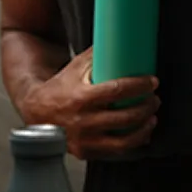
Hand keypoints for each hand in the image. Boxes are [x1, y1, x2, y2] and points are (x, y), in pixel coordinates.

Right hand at [21, 48, 159, 159]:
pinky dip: (132, 144)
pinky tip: (141, 134)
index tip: (152, 82)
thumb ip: (98, 56)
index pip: (117, 91)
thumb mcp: (76, 68)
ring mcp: (85, 139)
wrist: (36, 111)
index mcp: (81, 96)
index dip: (139, 86)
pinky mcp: (85, 152)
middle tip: (154, 99)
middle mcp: (83, 120)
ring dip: (144, 128)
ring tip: (152, 117)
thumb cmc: (60, 87)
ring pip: (124, 140)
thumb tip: (122, 39)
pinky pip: (115, 152)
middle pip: (125, 117)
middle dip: (146, 107)